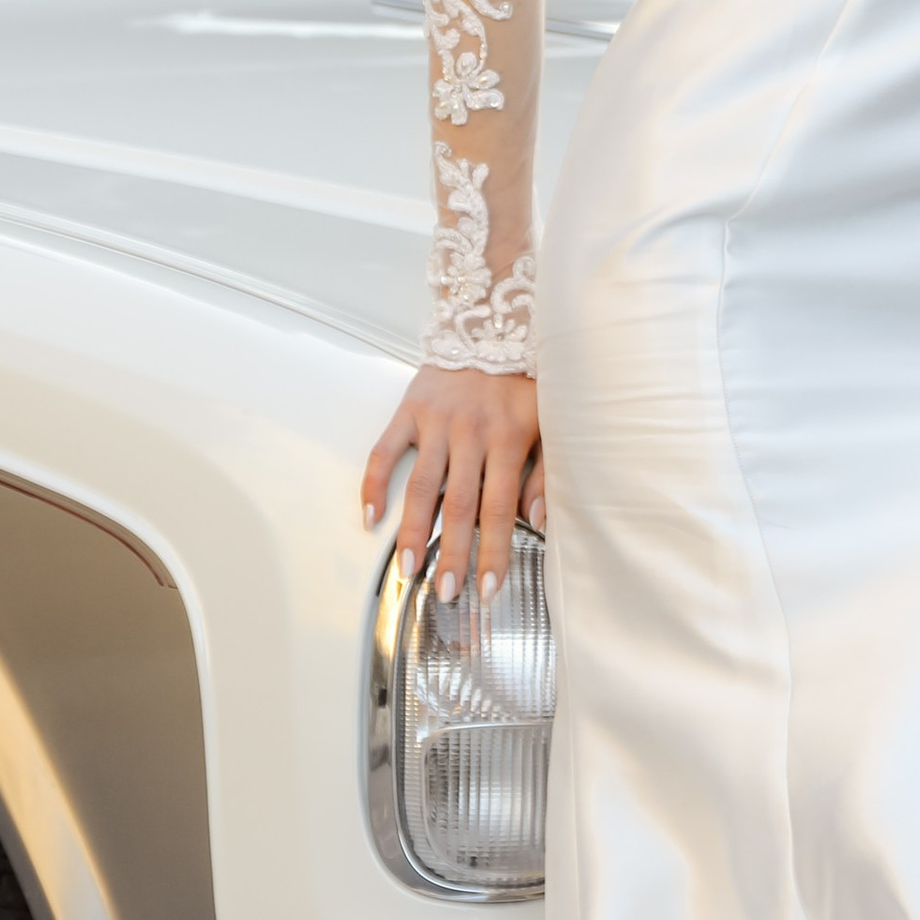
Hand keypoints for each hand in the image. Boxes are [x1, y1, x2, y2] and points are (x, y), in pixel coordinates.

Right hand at [362, 365, 544, 599]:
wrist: (490, 327)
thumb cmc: (522, 383)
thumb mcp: (548, 424)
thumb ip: (543, 474)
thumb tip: (537, 522)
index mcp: (507, 439)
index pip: (499, 508)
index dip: (493, 551)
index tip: (488, 587)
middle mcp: (470, 433)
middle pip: (458, 505)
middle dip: (451, 554)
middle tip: (445, 593)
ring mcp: (435, 422)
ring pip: (421, 486)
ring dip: (413, 532)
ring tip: (407, 570)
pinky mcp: (409, 410)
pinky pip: (385, 451)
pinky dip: (374, 484)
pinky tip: (372, 517)